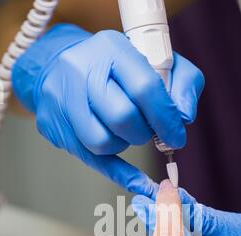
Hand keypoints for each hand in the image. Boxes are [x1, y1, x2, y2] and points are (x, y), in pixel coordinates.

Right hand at [12, 24, 203, 195]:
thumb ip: (182, 83)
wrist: (59, 67)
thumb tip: (185, 117)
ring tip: (126, 131)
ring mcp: (64, 102)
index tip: (176, 135)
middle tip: (150, 133)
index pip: (145, 88)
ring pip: (103, 142)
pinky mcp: (56, 128)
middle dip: (144, 133)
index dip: (166, 118)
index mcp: (111, 49)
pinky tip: (139, 182)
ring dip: (125, 144)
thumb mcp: (154, 61)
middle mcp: (82, 72)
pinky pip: (93, 160)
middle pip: (123, 117)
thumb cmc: (113, 68)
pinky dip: (121, 174)